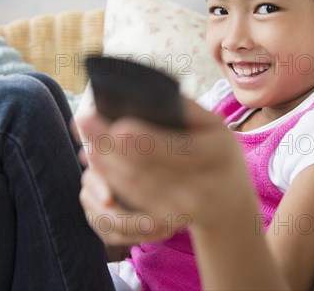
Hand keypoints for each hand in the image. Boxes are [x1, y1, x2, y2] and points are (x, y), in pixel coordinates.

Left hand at [77, 97, 254, 245]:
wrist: (229, 204)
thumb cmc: (220, 154)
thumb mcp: (215, 127)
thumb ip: (189, 109)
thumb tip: (151, 93)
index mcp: (216, 154)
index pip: (176, 147)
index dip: (144, 140)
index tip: (117, 125)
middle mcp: (201, 187)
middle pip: (146, 167)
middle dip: (110, 145)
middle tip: (84, 120)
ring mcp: (183, 208)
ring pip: (134, 185)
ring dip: (104, 162)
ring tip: (85, 139)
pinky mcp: (166, 221)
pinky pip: (131, 200)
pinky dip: (110, 180)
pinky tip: (96, 162)